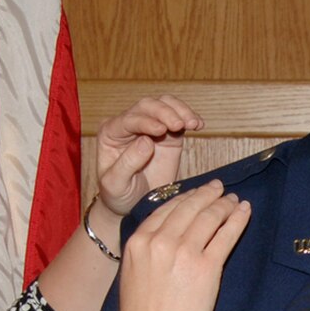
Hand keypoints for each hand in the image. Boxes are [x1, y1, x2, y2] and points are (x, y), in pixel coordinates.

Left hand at [95, 95, 203, 217]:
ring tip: (193, 123)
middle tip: (179, 125)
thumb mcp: (115, 184)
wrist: (133, 205)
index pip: (129, 119)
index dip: (145, 121)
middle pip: (147, 106)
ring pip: (165, 105)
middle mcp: (129, 125)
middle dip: (165, 112)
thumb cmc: (118, 194)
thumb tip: (146, 142)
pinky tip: (198, 124)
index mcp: (111, 133)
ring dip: (180, 110)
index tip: (161, 130)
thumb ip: (127, 163)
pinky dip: (189, 117)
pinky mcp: (168, 135)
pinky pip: (179, 118)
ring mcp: (150, 127)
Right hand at [113, 180, 250, 310]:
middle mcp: (160, 241)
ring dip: (224, 205)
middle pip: (189, 208)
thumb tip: (162, 240)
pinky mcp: (207, 267)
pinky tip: (244, 212)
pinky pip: (225, 235)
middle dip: (207, 195)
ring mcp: (184, 252)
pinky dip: (237, 220)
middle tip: (219, 189)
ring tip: (234, 200)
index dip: (185, 199)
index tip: (196, 194)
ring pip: (208, 217)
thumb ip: (147, 253)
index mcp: (138, 241)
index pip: (165, 210)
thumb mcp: (132, 276)